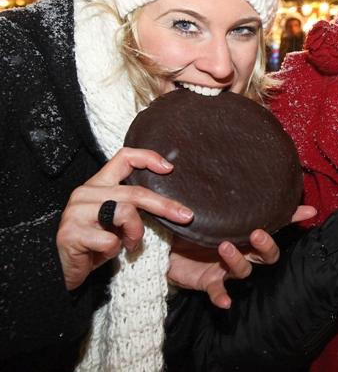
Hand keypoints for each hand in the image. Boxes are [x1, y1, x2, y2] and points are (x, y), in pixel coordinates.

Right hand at [56, 148, 192, 290]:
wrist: (63, 269)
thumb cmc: (96, 242)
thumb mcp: (117, 219)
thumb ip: (133, 204)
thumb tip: (170, 199)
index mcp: (99, 184)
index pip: (123, 157)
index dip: (148, 158)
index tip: (169, 168)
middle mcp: (86, 193)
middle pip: (134, 192)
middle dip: (164, 205)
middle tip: (185, 216)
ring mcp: (76, 212)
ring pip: (125, 212)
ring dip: (135, 232)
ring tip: (130, 244)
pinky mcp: (70, 233)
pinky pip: (109, 240)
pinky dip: (115, 250)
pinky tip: (106, 253)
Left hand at [167, 205, 315, 308]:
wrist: (166, 250)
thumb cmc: (191, 226)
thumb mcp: (205, 208)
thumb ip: (217, 195)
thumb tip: (222, 165)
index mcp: (245, 234)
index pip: (275, 225)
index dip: (293, 219)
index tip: (309, 211)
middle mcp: (242, 252)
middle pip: (268, 255)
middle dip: (266, 245)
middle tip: (256, 233)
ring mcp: (227, 269)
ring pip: (244, 271)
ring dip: (238, 261)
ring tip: (224, 247)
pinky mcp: (209, 282)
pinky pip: (219, 291)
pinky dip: (222, 296)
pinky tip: (225, 301)